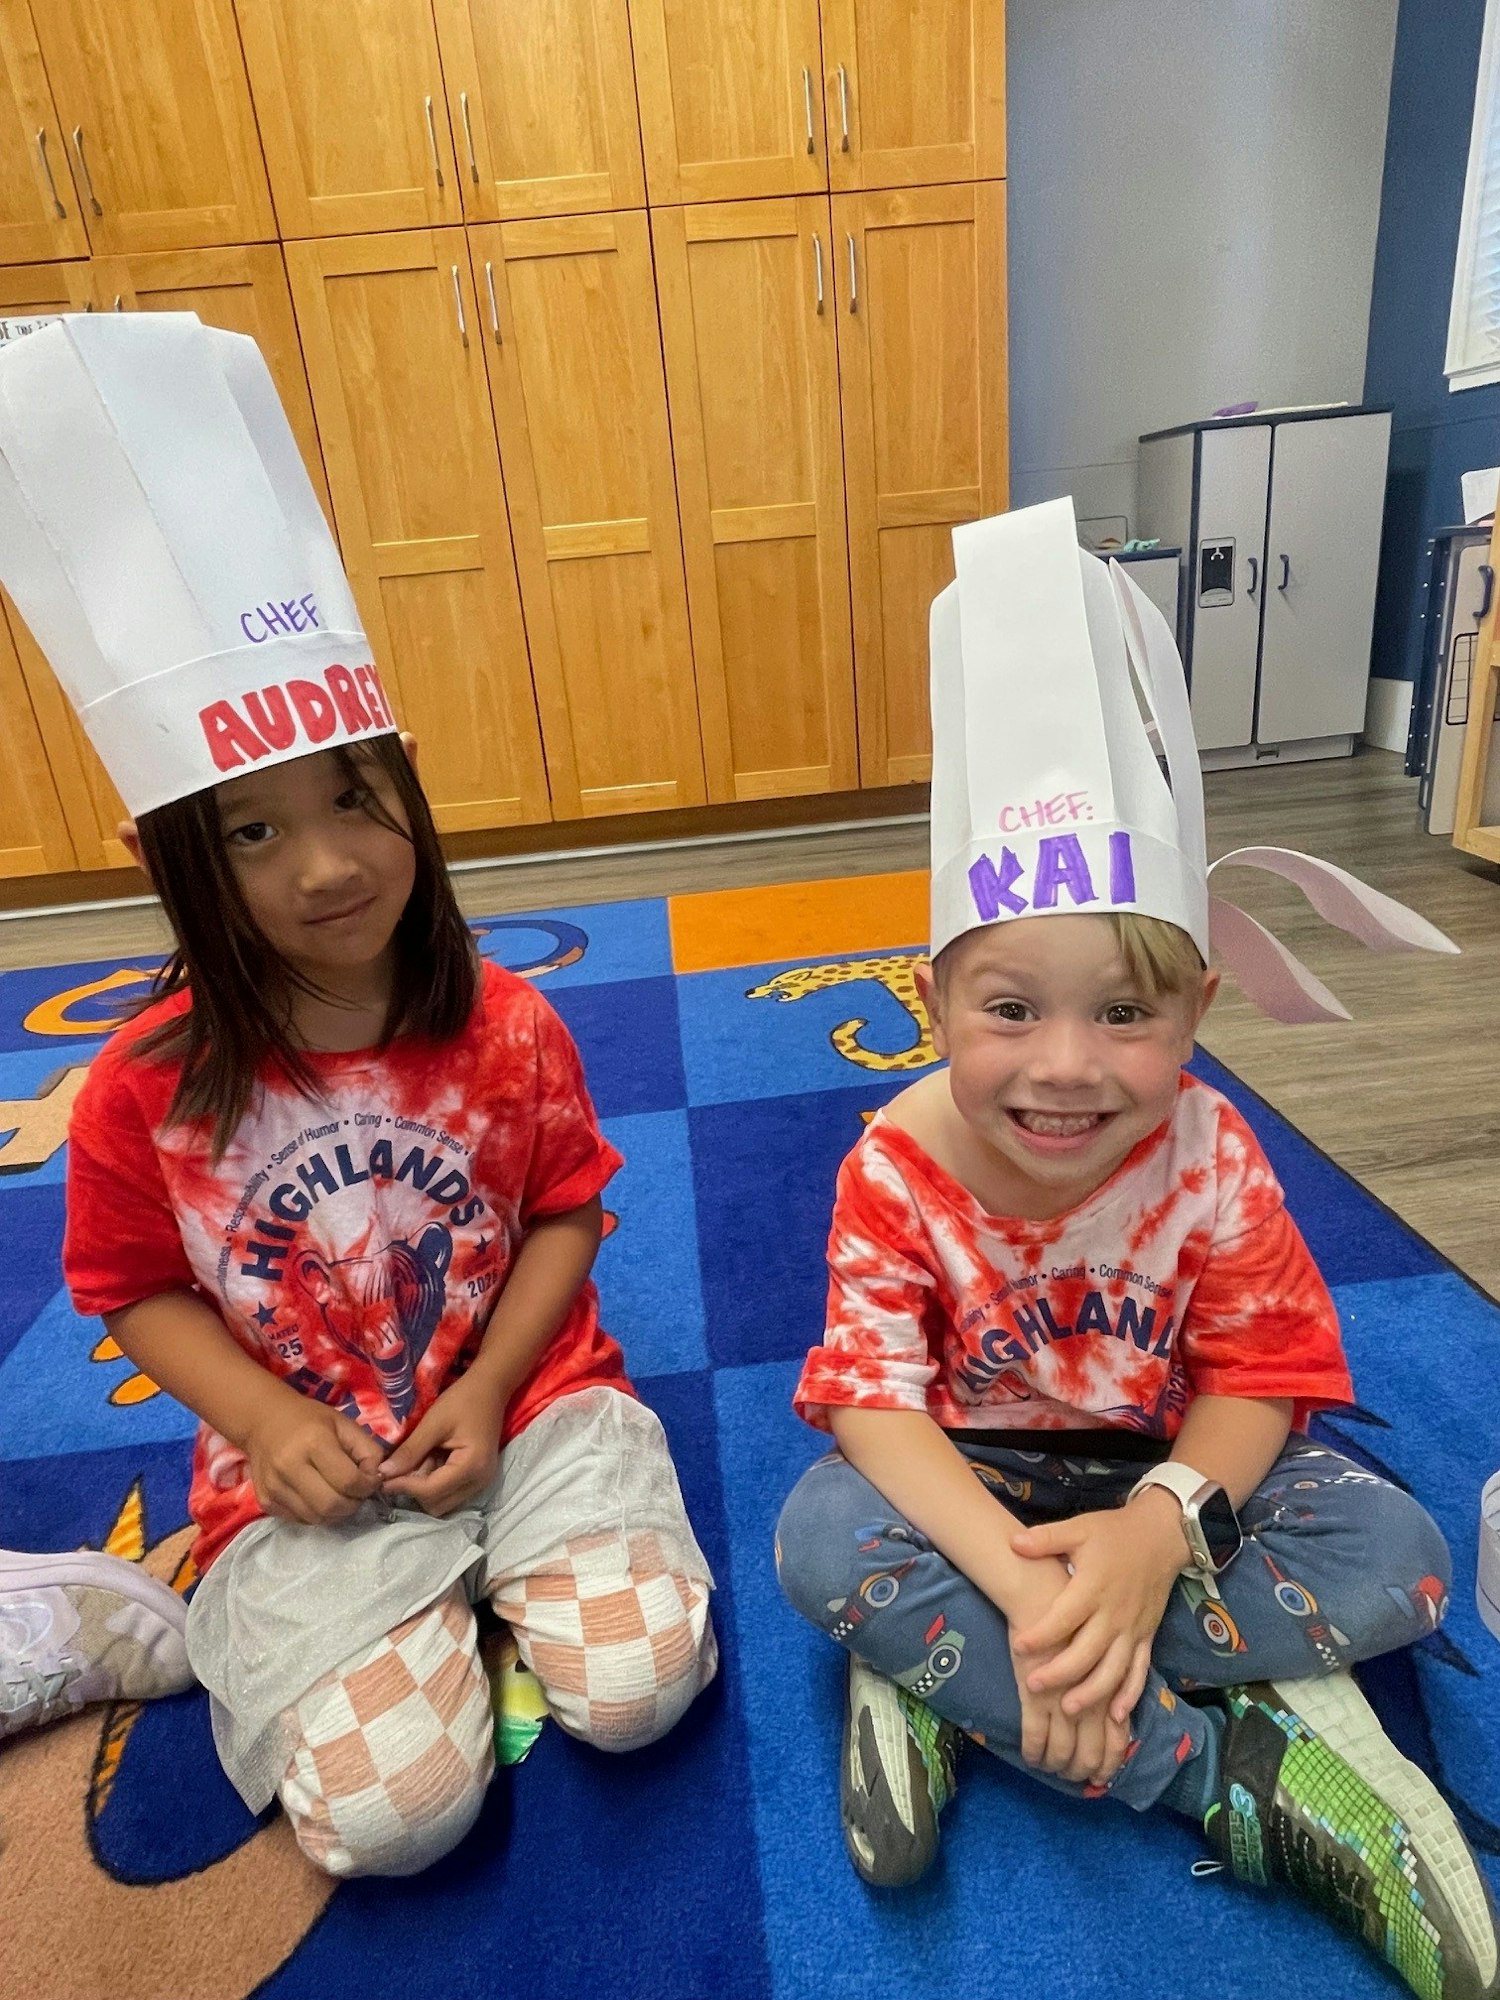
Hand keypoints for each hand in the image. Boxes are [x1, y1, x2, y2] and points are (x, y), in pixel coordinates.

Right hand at [242, 1392, 386, 1525]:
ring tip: (340, 1494)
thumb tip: (378, 1478)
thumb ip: (368, 1449)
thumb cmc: (309, 1420)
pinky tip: (319, 1496)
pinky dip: (316, 1514)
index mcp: (313, 1442)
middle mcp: (290, 1467)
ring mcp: (275, 1487)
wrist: (263, 1421)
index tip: (371, 1480)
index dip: (368, 1486)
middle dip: (353, 1504)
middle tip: (357, 1492)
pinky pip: (300, 1520)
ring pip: (317, 1519)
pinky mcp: (266, 1502)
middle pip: (332, 1506)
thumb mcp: (344, 1423)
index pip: (349, 1481)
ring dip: (336, 1512)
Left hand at [380, 1369, 509, 1515]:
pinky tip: (430, 1460)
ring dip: (424, 1487)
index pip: (432, 1491)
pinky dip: (434, 1483)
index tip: (381, 1476)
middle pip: (437, 1505)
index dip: (404, 1487)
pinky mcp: (477, 1478)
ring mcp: (481, 1482)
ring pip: (442, 1502)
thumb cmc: (463, 1400)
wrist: (490, 1388)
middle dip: (415, 1489)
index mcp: (472, 1466)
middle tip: (403, 1465)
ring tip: (419, 1460)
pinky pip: (449, 1492)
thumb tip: (383, 1473)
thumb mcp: (433, 1422)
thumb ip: (410, 1450)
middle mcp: (480, 1481)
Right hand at [1007, 1574, 1134, 1785]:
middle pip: (1092, 1748)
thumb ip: (1112, 1668)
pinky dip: (1033, 1750)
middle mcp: (1091, 1697)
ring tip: (1051, 1768)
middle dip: (1085, 1768)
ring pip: (1064, 1748)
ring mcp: (1062, 1698)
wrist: (1042, 1589)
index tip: (1104, 1773)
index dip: (1111, 1759)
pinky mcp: (1034, 1694)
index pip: (1118, 1735)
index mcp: (1110, 1682)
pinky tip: (1030, 1757)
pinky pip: (1035, 1734)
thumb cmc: (1073, 1606)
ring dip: (1058, 1763)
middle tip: (1077, 1777)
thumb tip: (1112, 1701)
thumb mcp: (1106, 1635)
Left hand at [1009, 1493, 1185, 1721]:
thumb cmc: (1113, 1533)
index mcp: (1093, 1587)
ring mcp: (1133, 1629)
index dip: (1041, 1634)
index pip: (1064, 1617)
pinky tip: (1116, 1715)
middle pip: (1087, 1652)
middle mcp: (1114, 1613)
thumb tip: (1013, 1543)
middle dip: (1060, 1672)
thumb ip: (1047, 1538)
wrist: (1161, 1536)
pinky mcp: (1147, 1636)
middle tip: (1033, 1685)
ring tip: (1068, 1709)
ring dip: (1092, 1692)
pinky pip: (1140, 1670)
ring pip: (1113, 1669)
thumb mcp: (1079, 1528)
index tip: (1019, 1646)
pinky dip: (1130, 1694)